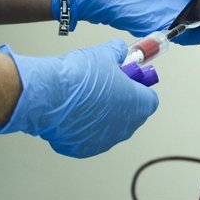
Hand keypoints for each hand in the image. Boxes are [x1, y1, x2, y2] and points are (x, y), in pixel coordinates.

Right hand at [0, 40, 158, 157]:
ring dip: (102, 114)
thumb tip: (119, 50)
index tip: (128, 79)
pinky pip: (88, 136)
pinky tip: (71, 112)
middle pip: (131, 114)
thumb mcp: (105, 54)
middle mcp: (126, 128)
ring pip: (109, 126)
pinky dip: (82, 126)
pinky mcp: (84, 149)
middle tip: (106, 85)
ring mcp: (105, 141)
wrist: (50, 96)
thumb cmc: (81, 77)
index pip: (150, 98)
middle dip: (121, 101)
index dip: (139, 87)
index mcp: (139, 106)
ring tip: (84, 97)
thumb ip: (117, 52)